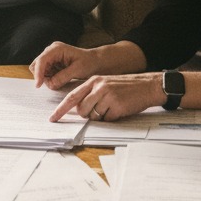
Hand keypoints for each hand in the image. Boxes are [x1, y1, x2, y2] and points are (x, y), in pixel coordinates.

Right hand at [31, 41, 96, 89]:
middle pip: (36, 65)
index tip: (38, 85)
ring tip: (62, 79)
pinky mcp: (52, 64)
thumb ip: (63, 77)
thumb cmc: (88, 63)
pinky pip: (45, 74)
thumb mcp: (77, 70)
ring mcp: (51, 57)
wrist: (95, 61)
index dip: (38, 73)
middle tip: (55, 83)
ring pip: (40, 71)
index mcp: (56, 49)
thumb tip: (50, 84)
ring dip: (47, 78)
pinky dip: (50, 79)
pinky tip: (61, 78)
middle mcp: (51, 51)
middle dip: (43, 76)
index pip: (41, 60)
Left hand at [47, 73, 164, 123]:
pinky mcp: (117, 106)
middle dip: (88, 114)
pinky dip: (112, 118)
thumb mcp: (106, 84)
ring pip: (94, 116)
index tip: (53, 118)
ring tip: (112, 107)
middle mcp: (99, 87)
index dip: (61, 109)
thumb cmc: (126, 87)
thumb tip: (78, 109)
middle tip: (101, 109)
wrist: (147, 85)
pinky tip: (120, 109)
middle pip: (82, 110)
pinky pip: (107, 119)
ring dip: (101, 116)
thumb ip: (91, 93)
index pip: (72, 97)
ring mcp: (108, 96)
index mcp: (94, 81)